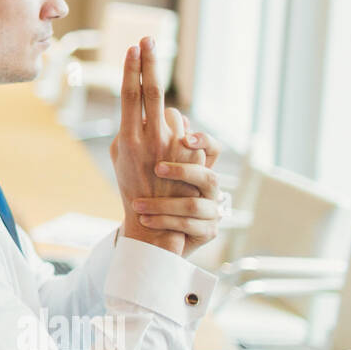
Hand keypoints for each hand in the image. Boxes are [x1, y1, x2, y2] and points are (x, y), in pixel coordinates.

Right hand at [109, 37, 202, 254]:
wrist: (156, 220)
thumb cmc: (132, 187)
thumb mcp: (119, 158)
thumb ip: (126, 130)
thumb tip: (136, 109)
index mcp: (127, 138)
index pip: (130, 95)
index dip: (133, 69)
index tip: (134, 47)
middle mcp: (150, 139)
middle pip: (151, 91)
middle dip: (149, 62)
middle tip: (148, 40)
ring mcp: (173, 146)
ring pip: (173, 114)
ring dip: (166, 124)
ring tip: (160, 150)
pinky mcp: (192, 154)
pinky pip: (187, 133)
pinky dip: (180, 140)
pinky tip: (174, 161)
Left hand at [130, 120, 223, 257]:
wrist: (156, 230)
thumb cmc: (152, 193)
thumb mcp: (147, 167)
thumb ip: (149, 145)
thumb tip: (144, 118)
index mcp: (200, 168)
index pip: (213, 149)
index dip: (204, 141)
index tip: (185, 138)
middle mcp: (210, 189)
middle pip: (209, 176)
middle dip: (182, 171)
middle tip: (157, 168)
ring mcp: (212, 211)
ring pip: (194, 205)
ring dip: (163, 204)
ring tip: (138, 205)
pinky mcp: (208, 231)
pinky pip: (189, 226)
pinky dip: (163, 221)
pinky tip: (144, 219)